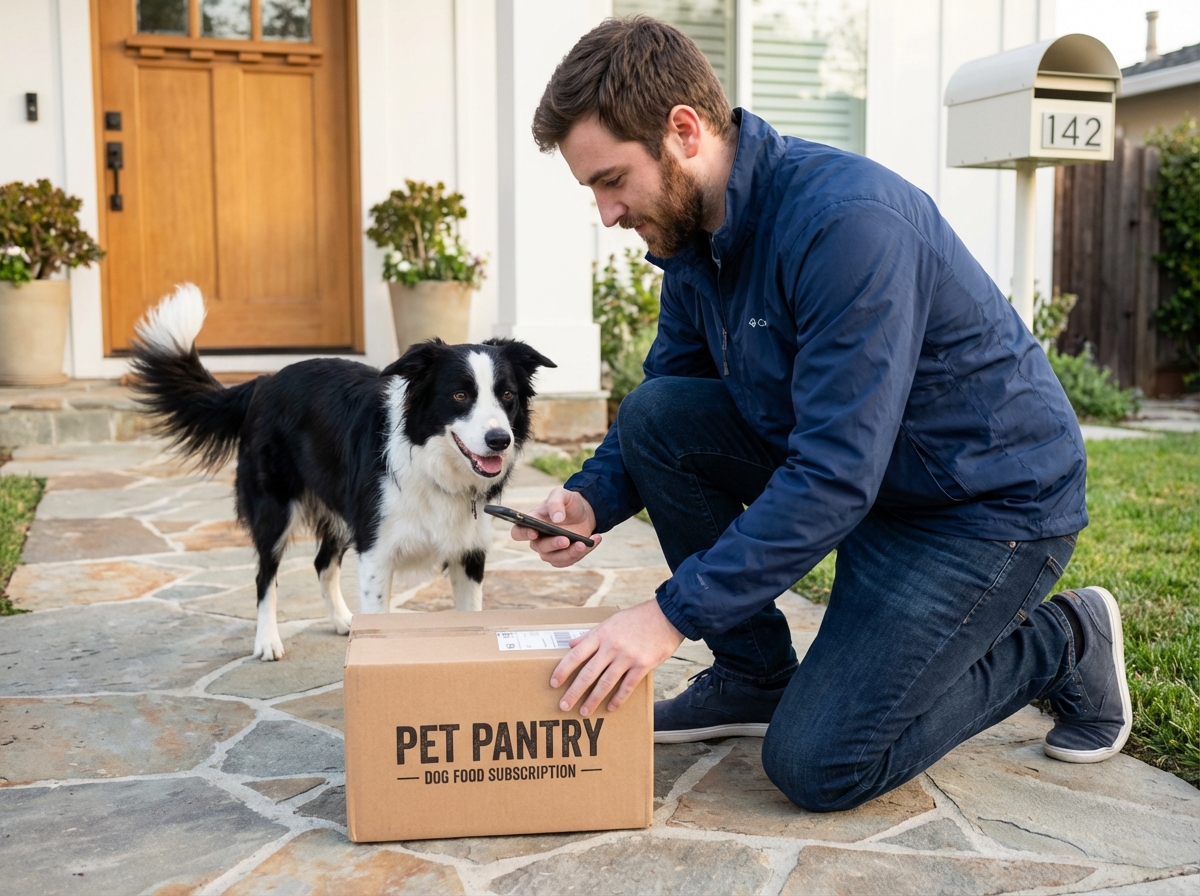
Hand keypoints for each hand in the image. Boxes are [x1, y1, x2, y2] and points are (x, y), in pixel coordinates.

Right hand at [510, 486, 601, 567]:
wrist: (585, 511)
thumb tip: (556, 519)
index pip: (518, 532)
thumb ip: (556, 502)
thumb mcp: (562, 494)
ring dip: (570, 553)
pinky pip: (571, 560)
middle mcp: (538, 539)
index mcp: (532, 522)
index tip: (534, 532)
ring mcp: (551, 550)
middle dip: (553, 545)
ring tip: (584, 543)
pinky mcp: (564, 556)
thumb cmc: (568, 502)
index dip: (523, 534)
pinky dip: (584, 552)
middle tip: (566, 540)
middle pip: (539, 548)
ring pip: (555, 559)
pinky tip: (594, 540)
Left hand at [550, 600, 684, 715]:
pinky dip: (618, 699)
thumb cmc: (637, 618)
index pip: (576, 655)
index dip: (563, 670)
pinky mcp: (643, 665)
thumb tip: (571, 644)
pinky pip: (627, 686)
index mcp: (601, 635)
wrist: (667, 616)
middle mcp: (612, 647)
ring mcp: (627, 657)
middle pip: (588, 673)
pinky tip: (610, 708)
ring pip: (605, 683)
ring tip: (584, 712)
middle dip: (574, 692)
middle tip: (563, 705)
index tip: (553, 683)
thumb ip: (591, 635)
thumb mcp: (610, 621)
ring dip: (593, 699)